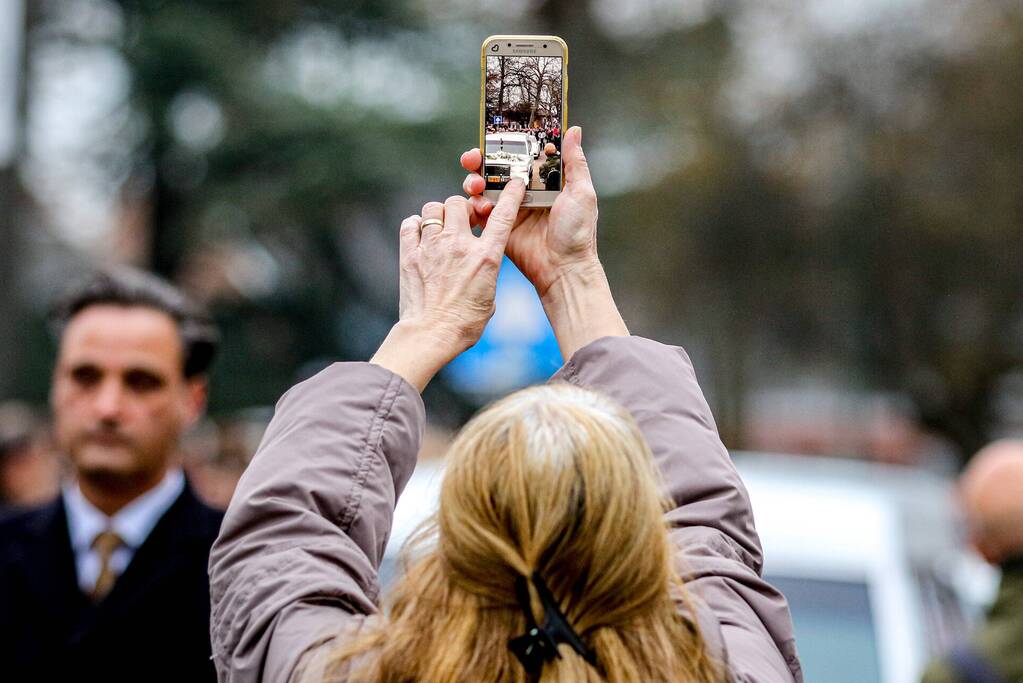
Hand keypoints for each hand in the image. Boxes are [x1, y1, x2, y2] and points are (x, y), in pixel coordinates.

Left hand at [371, 184, 525, 390]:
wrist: (432, 335)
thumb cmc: (464, 323)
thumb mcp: (489, 297)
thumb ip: (486, 272)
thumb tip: (479, 266)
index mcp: (485, 257)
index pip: (502, 217)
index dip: (510, 196)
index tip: (513, 184)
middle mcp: (458, 246)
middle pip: (458, 203)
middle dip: (461, 208)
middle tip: (462, 221)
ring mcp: (431, 248)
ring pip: (432, 209)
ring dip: (437, 215)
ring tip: (440, 229)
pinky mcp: (410, 255)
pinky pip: (410, 224)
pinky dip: (415, 226)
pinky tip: (420, 237)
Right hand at [461, 126, 599, 301]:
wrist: (563, 269)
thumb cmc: (578, 233)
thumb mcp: (581, 192)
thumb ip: (574, 162)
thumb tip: (573, 130)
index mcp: (544, 181)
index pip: (521, 155)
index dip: (506, 144)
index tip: (494, 135)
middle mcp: (525, 193)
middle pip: (497, 169)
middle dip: (480, 160)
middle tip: (473, 157)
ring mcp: (510, 210)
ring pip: (484, 187)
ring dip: (474, 180)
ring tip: (475, 183)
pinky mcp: (499, 227)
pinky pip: (480, 213)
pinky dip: (474, 206)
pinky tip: (479, 205)